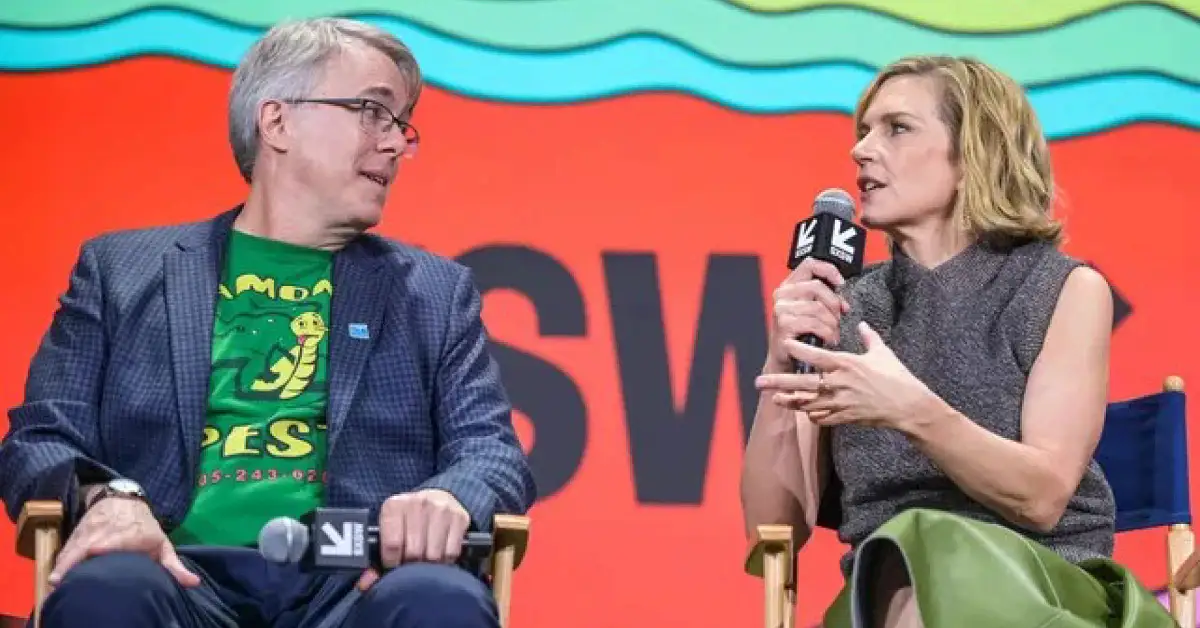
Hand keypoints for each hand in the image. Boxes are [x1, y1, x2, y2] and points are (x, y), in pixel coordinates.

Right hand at [49, 497, 199, 588]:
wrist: (121, 497)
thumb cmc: (144, 527)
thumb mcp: (162, 544)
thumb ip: (174, 566)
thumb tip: (194, 584)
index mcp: (130, 536)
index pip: (114, 542)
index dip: (103, 547)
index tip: (94, 555)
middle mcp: (107, 533)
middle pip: (88, 547)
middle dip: (76, 563)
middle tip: (66, 584)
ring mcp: (90, 532)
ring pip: (73, 549)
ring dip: (64, 566)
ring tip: (57, 584)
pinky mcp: (77, 534)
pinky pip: (66, 549)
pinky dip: (59, 562)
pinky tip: (55, 577)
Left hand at [356, 489, 470, 590]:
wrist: (436, 498)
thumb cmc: (408, 521)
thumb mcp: (388, 532)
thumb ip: (374, 560)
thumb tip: (365, 584)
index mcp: (394, 505)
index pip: (392, 545)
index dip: (392, 563)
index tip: (394, 564)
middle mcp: (418, 503)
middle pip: (414, 552)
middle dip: (411, 564)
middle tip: (410, 563)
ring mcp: (441, 509)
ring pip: (433, 555)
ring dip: (429, 564)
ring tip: (424, 559)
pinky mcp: (460, 517)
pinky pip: (451, 552)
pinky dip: (445, 560)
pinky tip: (439, 553)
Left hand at [755, 322, 935, 429]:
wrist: (908, 407)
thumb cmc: (897, 377)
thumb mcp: (882, 353)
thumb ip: (869, 337)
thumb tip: (862, 324)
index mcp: (846, 364)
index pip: (816, 355)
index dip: (798, 349)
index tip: (784, 343)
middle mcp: (839, 383)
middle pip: (802, 383)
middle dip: (779, 382)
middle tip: (759, 382)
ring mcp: (840, 402)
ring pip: (807, 403)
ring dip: (790, 401)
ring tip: (775, 398)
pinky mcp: (845, 417)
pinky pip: (821, 417)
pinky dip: (811, 414)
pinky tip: (804, 410)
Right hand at [767, 258, 850, 371]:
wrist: (785, 360)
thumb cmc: (799, 336)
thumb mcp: (809, 312)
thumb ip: (824, 300)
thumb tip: (843, 303)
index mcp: (789, 286)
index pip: (809, 264)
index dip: (829, 270)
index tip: (840, 283)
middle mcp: (782, 295)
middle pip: (817, 287)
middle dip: (834, 304)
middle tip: (837, 318)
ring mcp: (781, 310)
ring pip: (818, 308)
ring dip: (832, 323)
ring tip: (833, 333)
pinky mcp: (784, 325)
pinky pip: (815, 323)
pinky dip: (827, 333)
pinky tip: (828, 339)